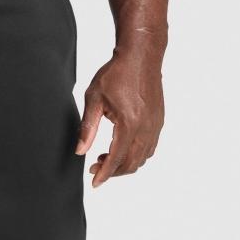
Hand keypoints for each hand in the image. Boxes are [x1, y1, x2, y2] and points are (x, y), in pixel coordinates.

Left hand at [74, 48, 163, 187]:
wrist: (140, 57)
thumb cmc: (116, 73)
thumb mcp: (94, 98)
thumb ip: (87, 127)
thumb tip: (80, 151)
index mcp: (129, 124)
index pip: (116, 159)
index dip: (104, 174)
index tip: (94, 183)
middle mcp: (146, 129)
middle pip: (131, 163)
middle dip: (113, 171)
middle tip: (95, 167)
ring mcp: (155, 126)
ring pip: (142, 158)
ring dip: (125, 164)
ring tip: (105, 158)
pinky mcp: (159, 121)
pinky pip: (149, 148)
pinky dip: (136, 155)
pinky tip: (123, 148)